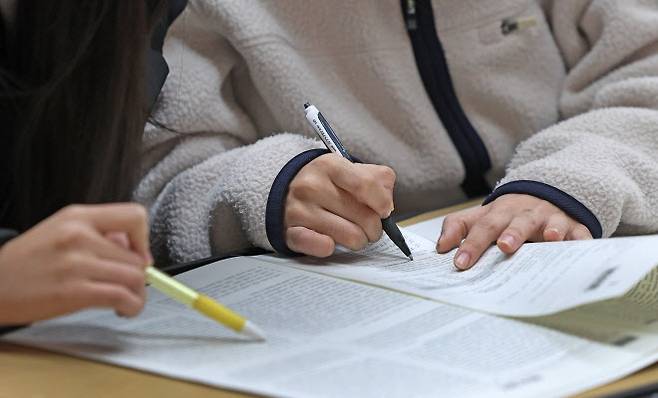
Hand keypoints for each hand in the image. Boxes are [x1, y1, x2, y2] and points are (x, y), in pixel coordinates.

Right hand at [0, 203, 151, 323]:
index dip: (143, 238)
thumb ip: (99, 234)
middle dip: (139, 276)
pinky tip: (123, 309)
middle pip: (138, 256)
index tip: (138, 254)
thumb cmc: (28, 261)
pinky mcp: (74, 292)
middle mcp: (79, 235)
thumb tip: (136, 249)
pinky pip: (122, 297)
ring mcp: (76, 264)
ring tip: (127, 299)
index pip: (134, 216)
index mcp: (78, 216)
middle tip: (129, 286)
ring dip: (138, 294)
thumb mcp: (60, 231)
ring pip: (135, 277)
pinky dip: (132, 306)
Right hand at [285, 153, 395, 256]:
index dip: (383, 203)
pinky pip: (322, 248)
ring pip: (351, 237)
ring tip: (351, 233)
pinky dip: (331, 248)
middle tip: (368, 226)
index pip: (366, 185)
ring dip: (358, 240)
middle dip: (374, 228)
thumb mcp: (349, 169)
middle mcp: (311, 186)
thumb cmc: (325, 183)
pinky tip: (330, 241)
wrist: (283, 191)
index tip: (384, 211)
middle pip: (365, 217)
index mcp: (329, 166)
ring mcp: (299, 210)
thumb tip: (387, 205)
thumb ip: (377, 179)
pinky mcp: (291, 233)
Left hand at [437, 194, 591, 269]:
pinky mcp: (574, 227)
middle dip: (512, 233)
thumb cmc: (509, 214)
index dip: (472, 244)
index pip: (483, 227)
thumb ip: (458, 227)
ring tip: (551, 237)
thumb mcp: (482, 216)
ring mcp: (551, 219)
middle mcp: (525, 214)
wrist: (545, 194)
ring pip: (551, 223)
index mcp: (500, 213)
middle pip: (517, 222)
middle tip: (505, 246)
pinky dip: (583, 240)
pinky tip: (584, 247)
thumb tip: (441, 246)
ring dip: (551, 229)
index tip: (461, 262)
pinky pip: (580, 233)